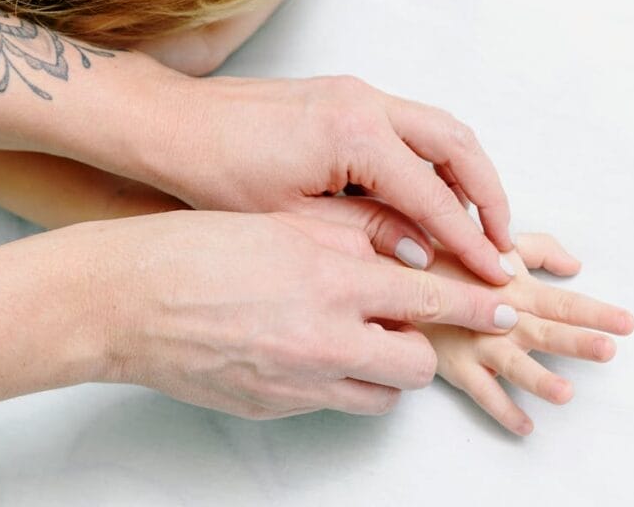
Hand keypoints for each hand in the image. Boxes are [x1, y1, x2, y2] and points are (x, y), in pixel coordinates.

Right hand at [65, 211, 520, 418]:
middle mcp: (325, 339)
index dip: (476, 304)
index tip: (504, 306)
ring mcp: (299, 382)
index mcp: (332, 281)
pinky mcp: (274, 408)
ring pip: (379, 396)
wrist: (128, 300)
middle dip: (421, 348)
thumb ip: (354, 240)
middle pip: (416, 366)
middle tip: (400, 326)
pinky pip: (330, 404)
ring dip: (381, 372)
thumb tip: (404, 255)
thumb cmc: (198, 251)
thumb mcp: (284, 224)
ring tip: (352, 341)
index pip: (432, 299)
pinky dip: (335, 383)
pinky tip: (303, 352)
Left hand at [126, 75, 513, 283]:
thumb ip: (366, 236)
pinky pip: (411, 124)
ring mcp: (357, 93)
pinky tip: (432, 193)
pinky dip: (434, 158)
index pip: (432, 195)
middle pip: (457, 145)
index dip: (467, 240)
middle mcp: (365, 103)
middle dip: (488, 195)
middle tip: (503, 243)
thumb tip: (420, 252)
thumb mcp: (294, 220)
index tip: (492, 271)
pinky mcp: (345, 96)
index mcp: (354, 135)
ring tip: (478, 222)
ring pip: (439, 128)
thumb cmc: (218, 172)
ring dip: (466, 173)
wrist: (177, 126)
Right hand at [418, 233, 633, 434]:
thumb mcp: (493, 244)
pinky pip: (481, 393)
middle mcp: (499, 317)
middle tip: (608, 350)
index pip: (562, 301)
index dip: (596, 311)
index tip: (628, 323)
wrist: (391, 275)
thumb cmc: (445, 259)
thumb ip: (538, 250)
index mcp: (514, 288)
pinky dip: (503, 411)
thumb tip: (574, 265)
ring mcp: (477, 343)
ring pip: (513, 365)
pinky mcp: (455, 365)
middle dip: (577, 340)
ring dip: (540, 379)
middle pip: (545, 331)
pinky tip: (526, 427)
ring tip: (566, 394)